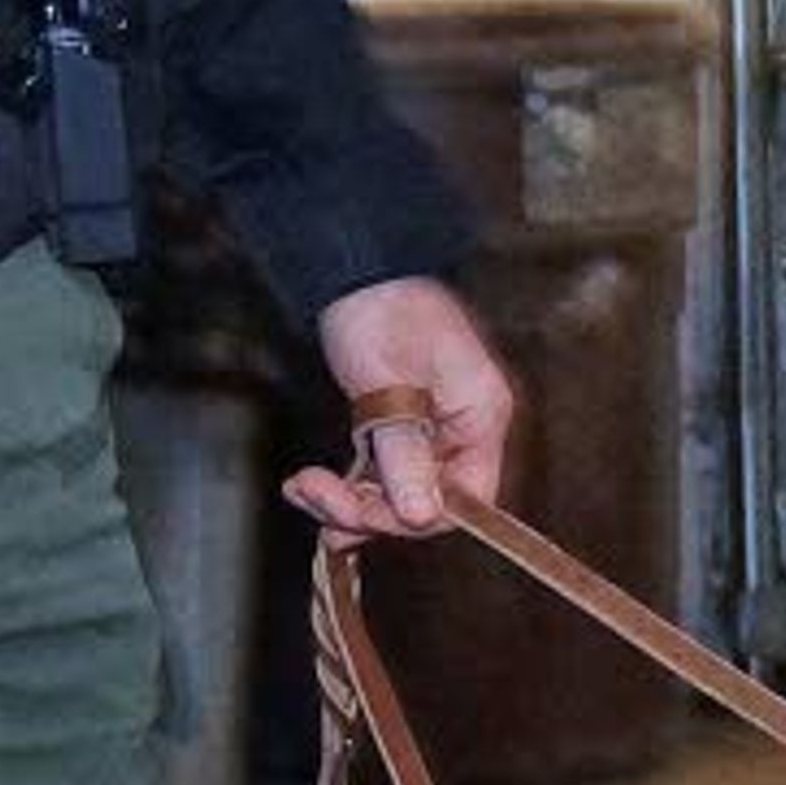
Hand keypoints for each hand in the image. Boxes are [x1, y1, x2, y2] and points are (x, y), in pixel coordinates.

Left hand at [287, 278, 514, 540]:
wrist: (355, 268)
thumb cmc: (382, 311)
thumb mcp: (389, 387)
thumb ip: (406, 454)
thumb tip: (420, 516)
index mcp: (481, 416)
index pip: (466, 498)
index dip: (412, 516)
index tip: (362, 514)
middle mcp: (463, 428)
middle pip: (426, 500)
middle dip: (368, 509)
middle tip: (318, 499)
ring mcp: (432, 429)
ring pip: (395, 492)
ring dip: (347, 501)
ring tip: (304, 490)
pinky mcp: (399, 426)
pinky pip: (379, 473)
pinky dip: (345, 484)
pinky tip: (309, 485)